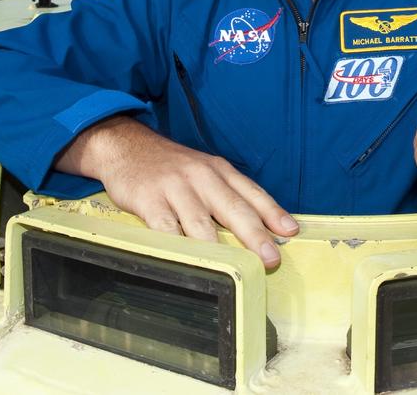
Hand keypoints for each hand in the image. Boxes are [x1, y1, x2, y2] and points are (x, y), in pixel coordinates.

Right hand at [55, 115, 298, 267]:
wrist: (126, 146)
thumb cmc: (171, 166)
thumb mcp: (204, 170)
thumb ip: (228, 195)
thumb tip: (259, 228)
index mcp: (219, 170)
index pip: (252, 192)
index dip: (273, 213)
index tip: (290, 232)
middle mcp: (202, 177)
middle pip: (233, 208)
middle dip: (255, 236)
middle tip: (271, 259)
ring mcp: (175, 188)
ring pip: (201, 223)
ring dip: (220, 249)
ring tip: (236, 270)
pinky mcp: (150, 201)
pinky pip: (167, 229)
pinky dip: (179, 249)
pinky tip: (189, 263)